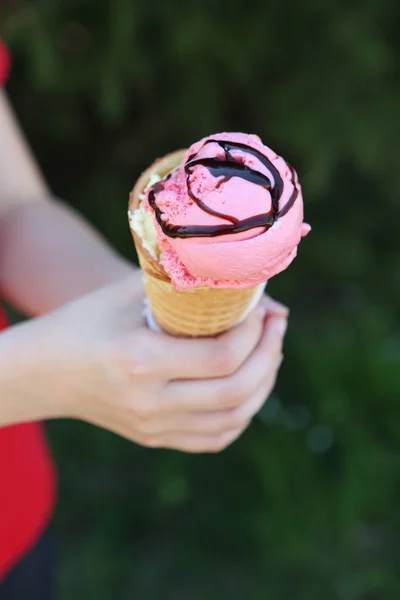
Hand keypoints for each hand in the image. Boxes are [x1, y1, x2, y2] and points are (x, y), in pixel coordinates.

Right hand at [4, 272, 287, 451]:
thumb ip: (187, 286)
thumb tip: (251, 288)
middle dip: (270, 354)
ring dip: (264, 384)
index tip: (262, 307)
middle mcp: (150, 403)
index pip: (223, 356)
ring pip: (234, 419)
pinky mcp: (155, 439)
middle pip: (237, 391)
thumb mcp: (129, 292)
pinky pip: (216, 437)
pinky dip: (243, 413)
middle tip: (278, 325)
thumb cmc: (87, 320)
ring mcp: (153, 427)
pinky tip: (249, 385)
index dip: (256, 331)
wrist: (46, 371)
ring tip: (270, 351)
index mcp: (140, 361)